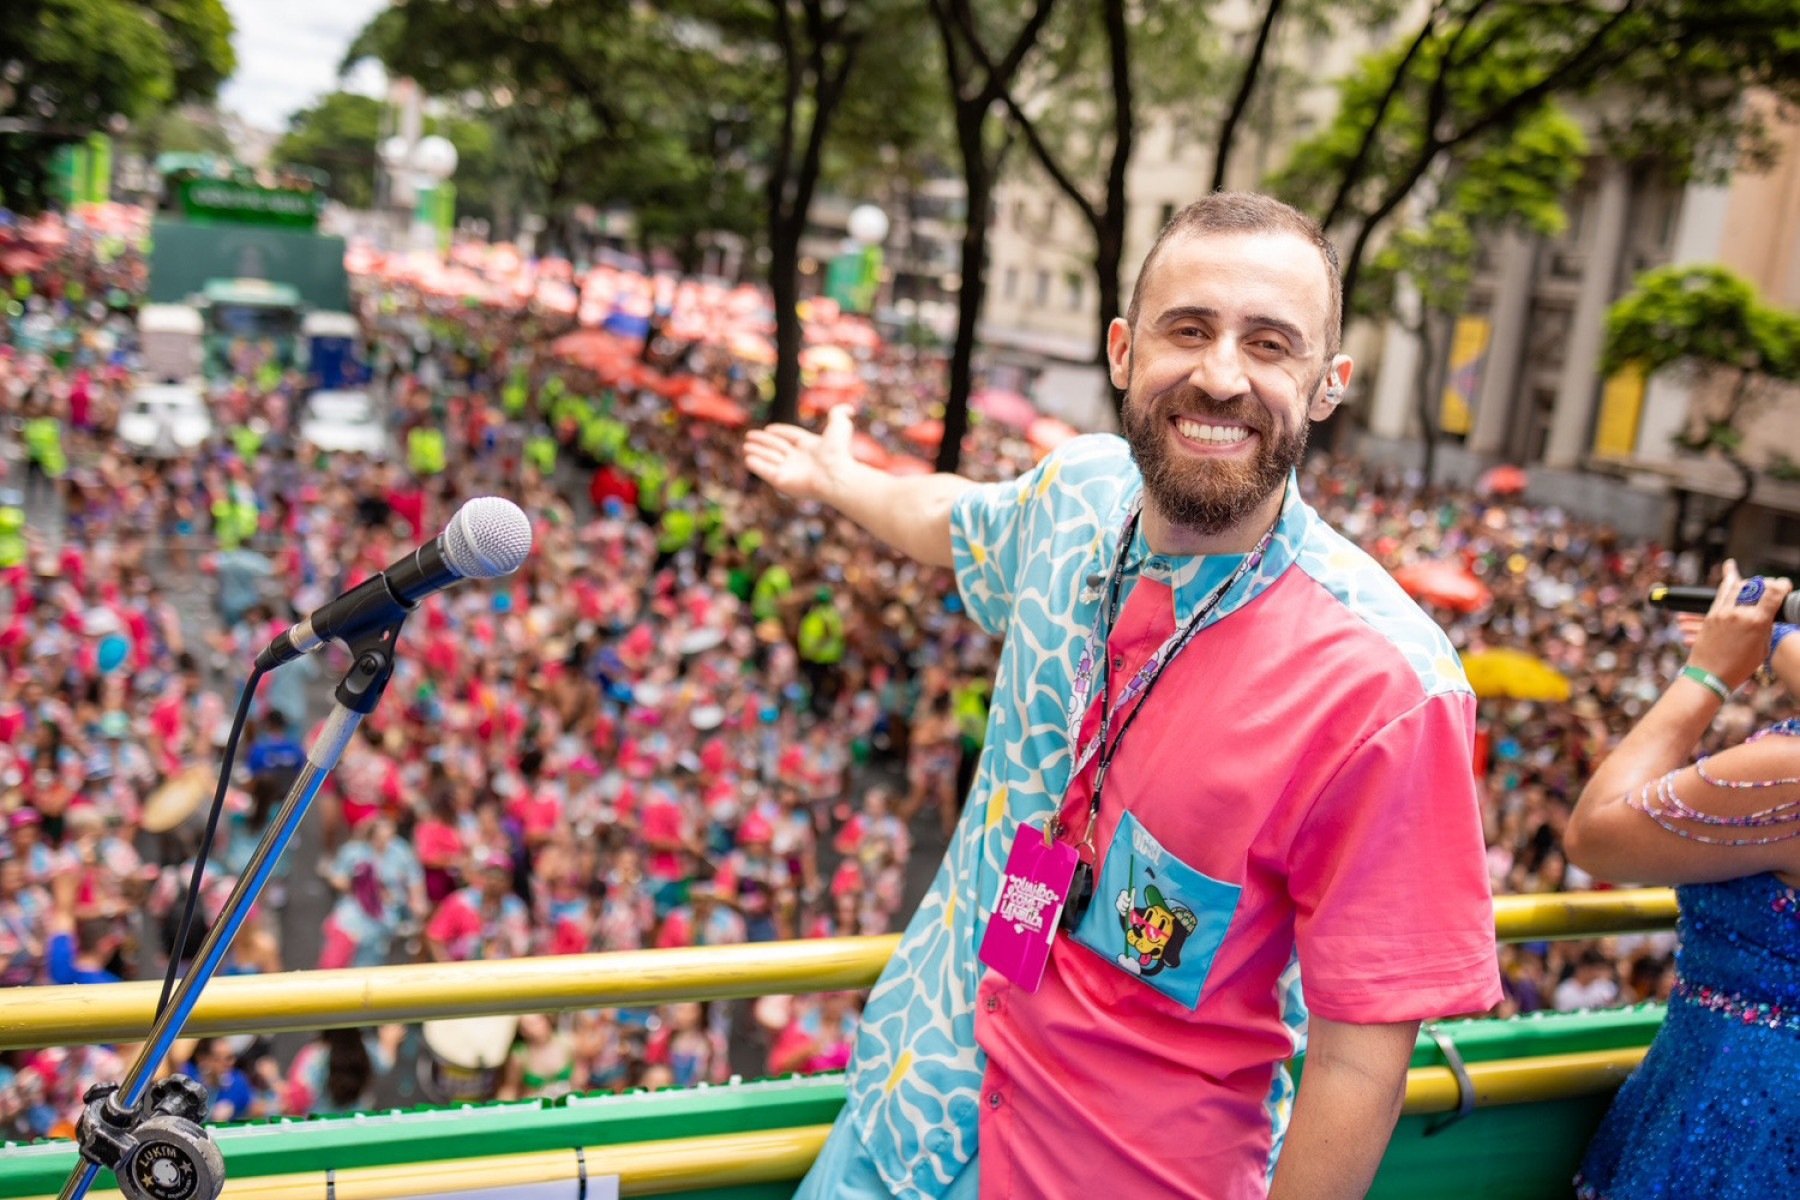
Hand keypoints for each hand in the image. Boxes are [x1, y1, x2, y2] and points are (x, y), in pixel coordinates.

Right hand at [743, 405, 855, 502]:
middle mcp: (800, 460)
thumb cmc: (838, 451)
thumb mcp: (839, 425)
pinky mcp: (781, 481)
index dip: (780, 432)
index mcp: (810, 447)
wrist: (835, 473)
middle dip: (763, 442)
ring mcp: (790, 471)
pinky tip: (748, 458)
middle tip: (749, 437)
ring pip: (769, 458)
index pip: (791, 437)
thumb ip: (839, 413)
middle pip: (777, 447)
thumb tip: (849, 408)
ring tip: (746, 446)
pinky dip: (757, 465)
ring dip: (757, 451)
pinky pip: (765, 471)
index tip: (768, 429)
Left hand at [1688, 560, 1792, 688]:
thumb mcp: (1762, 649)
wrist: (1709, 676)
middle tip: (1770, 589)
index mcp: (1757, 622)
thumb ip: (1764, 628)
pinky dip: (1727, 579)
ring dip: (1747, 580)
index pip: (1774, 593)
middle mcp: (1739, 613)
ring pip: (1737, 585)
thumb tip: (1766, 615)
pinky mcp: (1712, 614)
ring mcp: (1723, 612)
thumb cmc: (1738, 668)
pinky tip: (1729, 569)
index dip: (1782, 585)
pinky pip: (1721, 592)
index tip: (1785, 585)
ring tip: (1753, 577)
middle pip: (1756, 587)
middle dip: (1766, 585)